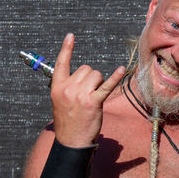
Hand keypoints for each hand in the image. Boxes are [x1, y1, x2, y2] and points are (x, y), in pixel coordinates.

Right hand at [51, 33, 124, 147]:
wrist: (72, 140)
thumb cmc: (69, 121)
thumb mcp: (60, 101)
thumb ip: (68, 87)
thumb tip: (83, 77)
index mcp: (57, 87)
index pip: (61, 63)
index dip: (66, 49)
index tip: (70, 36)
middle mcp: (67, 88)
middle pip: (86, 69)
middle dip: (92, 78)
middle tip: (89, 94)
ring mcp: (80, 95)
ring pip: (96, 75)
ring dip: (99, 83)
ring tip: (94, 97)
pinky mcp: (93, 102)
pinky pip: (106, 85)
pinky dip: (115, 77)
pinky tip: (121, 69)